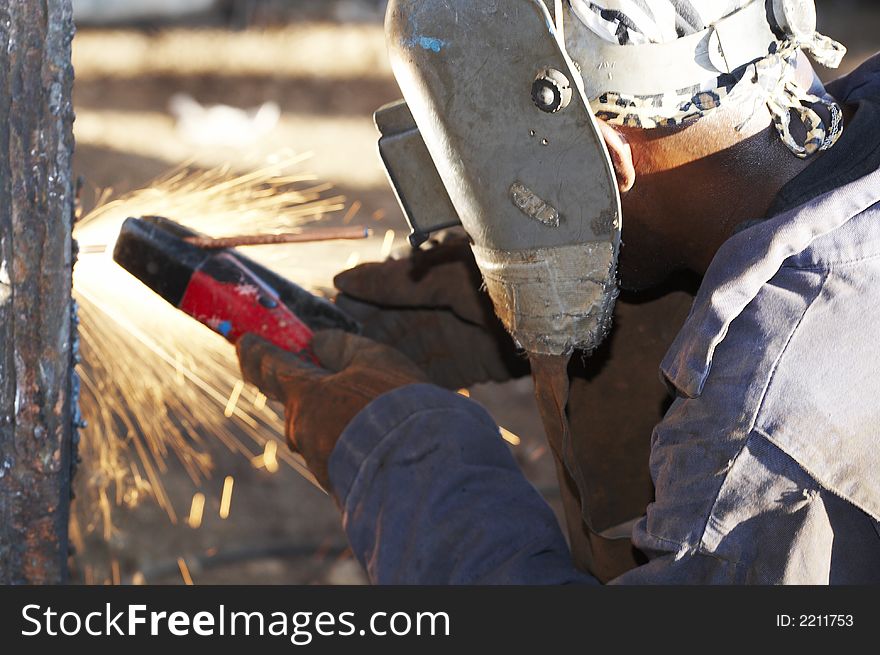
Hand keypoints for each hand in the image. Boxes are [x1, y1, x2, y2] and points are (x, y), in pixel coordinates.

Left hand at [237, 329, 427, 490]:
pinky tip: (383, 441)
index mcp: (304, 395)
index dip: (255, 352)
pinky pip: (341, 456)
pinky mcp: (338, 485)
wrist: (421, 466)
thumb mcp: (374, 359)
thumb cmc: (397, 404)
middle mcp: (302, 431)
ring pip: (323, 432)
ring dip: (341, 421)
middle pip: (300, 404)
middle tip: (343, 380)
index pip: (269, 368)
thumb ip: (341, 347)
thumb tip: (317, 343)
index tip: (244, 341)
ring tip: (380, 415)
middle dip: (315, 392)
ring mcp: (318, 461)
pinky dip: (355, 445)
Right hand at [334, 233, 528, 388]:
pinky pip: (424, 379)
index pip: (373, 292)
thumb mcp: (444, 273)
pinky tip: (379, 399)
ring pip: (396, 357)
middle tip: (319, 363)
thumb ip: (394, 282)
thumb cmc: (504, 275)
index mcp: (423, 278)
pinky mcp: (464, 368)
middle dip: (353, 344)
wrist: (560, 316)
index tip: (315, 325)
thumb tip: (338, 281)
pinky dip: (403, 388)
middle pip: (379, 328)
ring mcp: (445, 340)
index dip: (345, 308)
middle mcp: (429, 308)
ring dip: (373, 370)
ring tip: (339, 385)